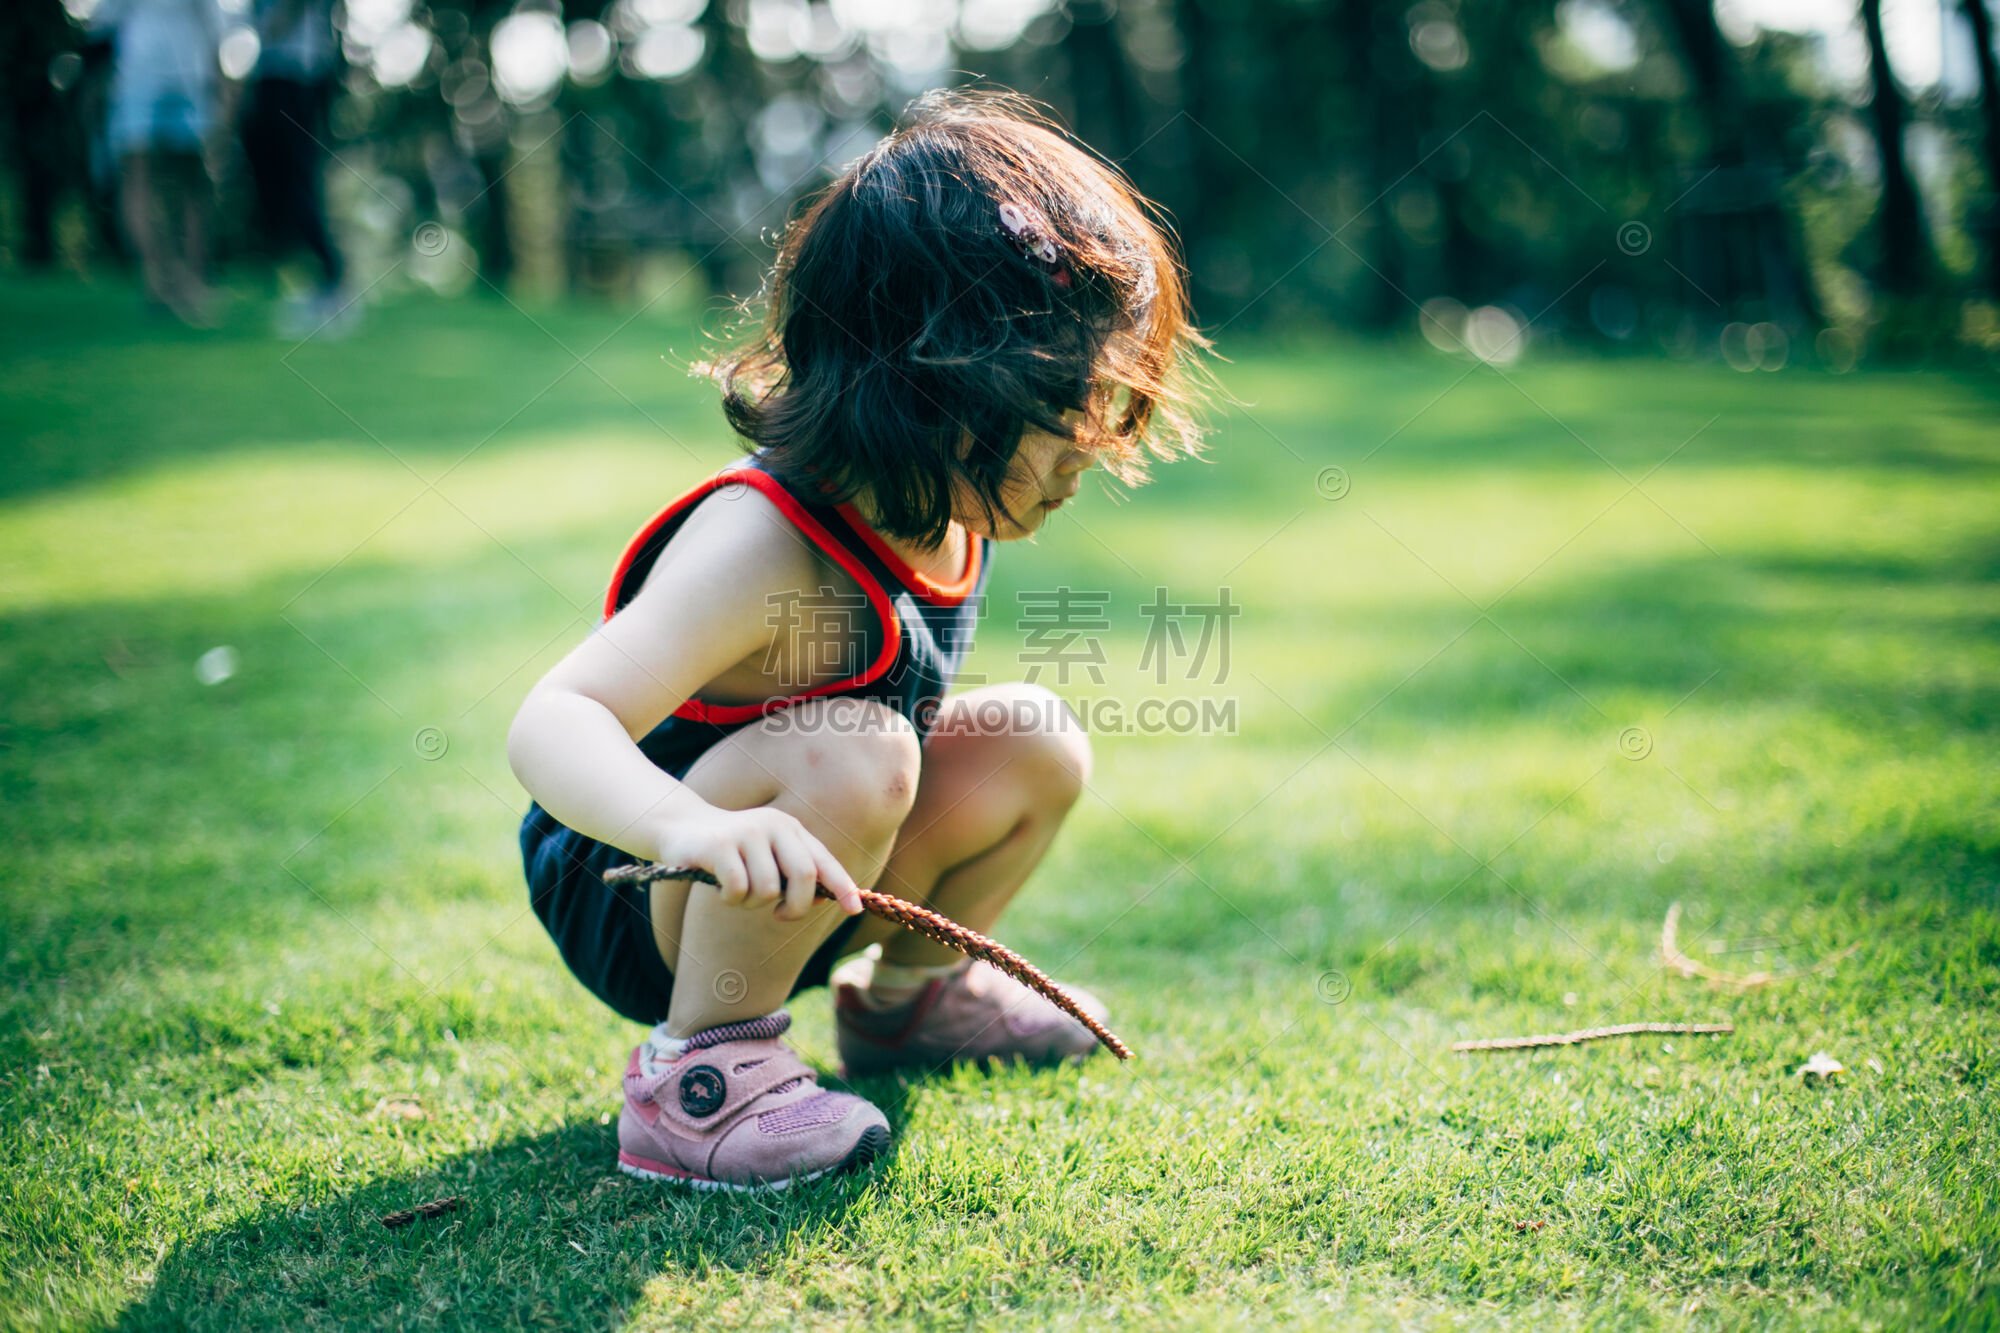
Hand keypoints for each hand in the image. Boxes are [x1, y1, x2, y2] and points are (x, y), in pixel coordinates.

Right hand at [649, 804, 863, 920]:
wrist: (681, 828)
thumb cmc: (731, 853)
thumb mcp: (766, 858)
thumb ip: (793, 874)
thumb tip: (826, 899)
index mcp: (790, 829)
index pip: (824, 861)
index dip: (842, 887)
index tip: (855, 910)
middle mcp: (774, 825)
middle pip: (804, 877)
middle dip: (796, 907)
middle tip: (780, 915)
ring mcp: (747, 833)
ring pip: (767, 890)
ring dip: (752, 904)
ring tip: (738, 892)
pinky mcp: (720, 844)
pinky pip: (738, 889)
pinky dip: (730, 898)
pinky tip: (719, 888)